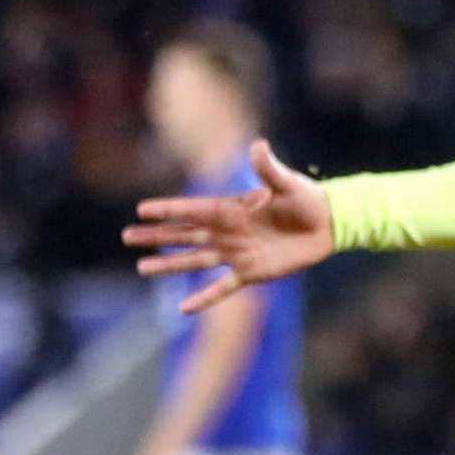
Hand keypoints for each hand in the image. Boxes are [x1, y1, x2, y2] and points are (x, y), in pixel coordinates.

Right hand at [122, 139, 333, 312]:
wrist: (329, 224)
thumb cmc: (307, 199)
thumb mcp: (287, 183)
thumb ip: (268, 168)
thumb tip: (258, 145)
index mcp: (233, 209)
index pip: (193, 209)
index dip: (169, 209)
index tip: (141, 210)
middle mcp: (229, 232)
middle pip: (185, 235)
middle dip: (156, 236)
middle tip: (126, 236)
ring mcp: (238, 253)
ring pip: (195, 260)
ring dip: (169, 265)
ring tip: (141, 268)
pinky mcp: (252, 272)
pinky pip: (223, 288)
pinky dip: (205, 298)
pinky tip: (184, 309)